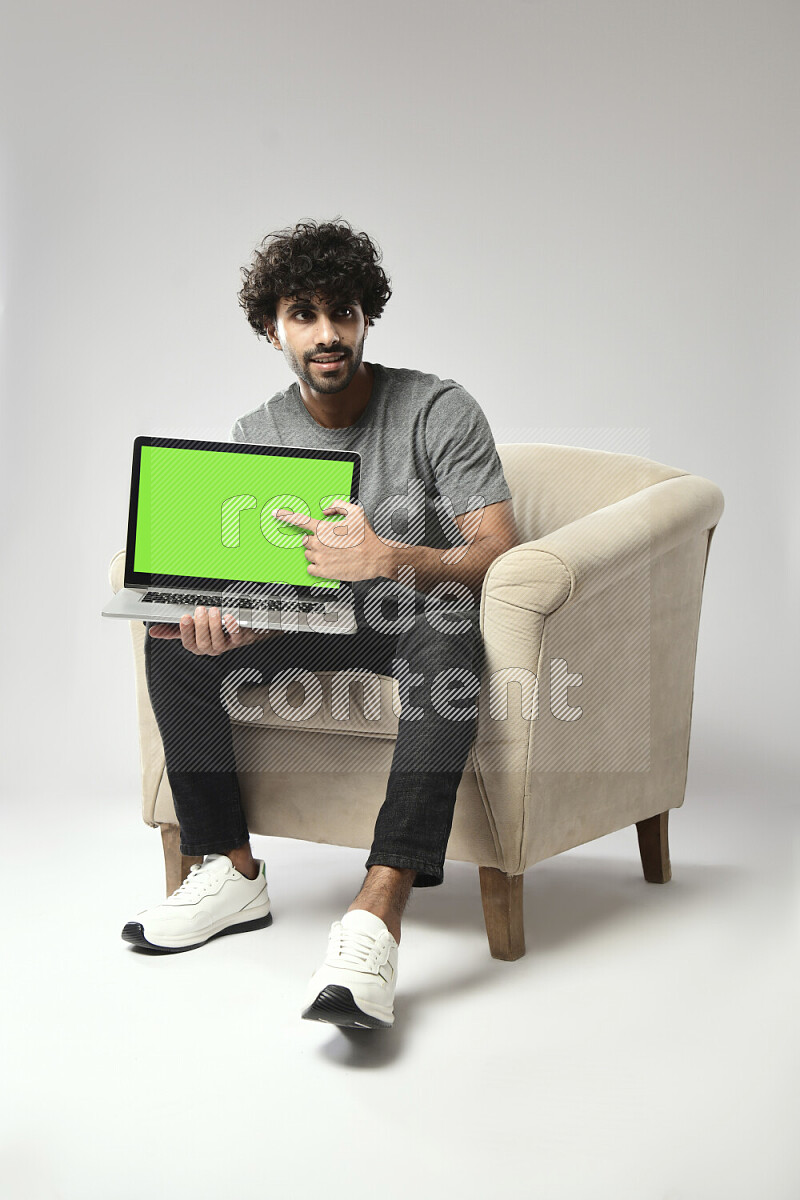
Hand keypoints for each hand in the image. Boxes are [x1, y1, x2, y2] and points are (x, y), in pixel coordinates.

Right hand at [147, 606, 278, 654]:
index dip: (186, 632)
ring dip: (215, 626)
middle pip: (203, 643)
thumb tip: (154, 632)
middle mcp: (211, 648)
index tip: (185, 618)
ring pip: (218, 642)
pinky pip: (237, 637)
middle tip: (200, 610)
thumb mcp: (193, 630)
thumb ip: (174, 631)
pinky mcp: (240, 640)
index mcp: (198, 646)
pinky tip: (229, 617)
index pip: (188, 643)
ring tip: (213, 611)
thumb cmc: (214, 630)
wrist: (240, 632)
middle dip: (201, 627)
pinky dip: (233, 627)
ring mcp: (226, 645)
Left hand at [274, 502, 393, 581]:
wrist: (375, 557)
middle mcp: (319, 543)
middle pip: (306, 541)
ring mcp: (320, 558)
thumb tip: (326, 510)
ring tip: (334, 554)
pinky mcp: (323, 571)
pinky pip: (310, 569)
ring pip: (308, 555)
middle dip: (315, 541)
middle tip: (330, 544)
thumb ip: (338, 506)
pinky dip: (316, 567)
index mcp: (324, 528)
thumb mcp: (356, 512)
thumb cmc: (366, 536)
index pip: (300, 520)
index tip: (276, 513)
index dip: (286, 516)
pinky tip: (329, 564)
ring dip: (317, 554)